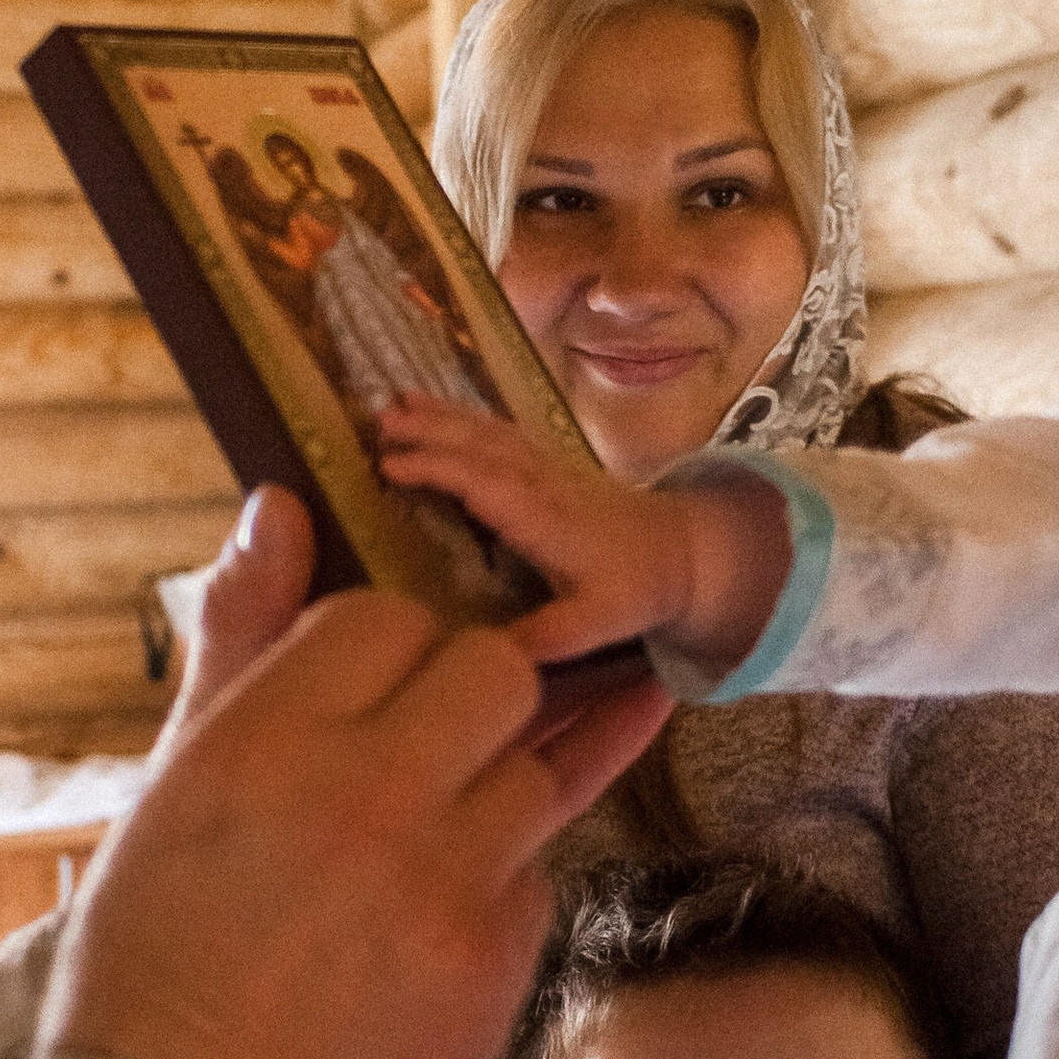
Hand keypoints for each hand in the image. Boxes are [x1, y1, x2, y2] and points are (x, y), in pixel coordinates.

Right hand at [38, 492, 663, 1058]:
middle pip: (494, 670)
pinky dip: (499, 885)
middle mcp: (373, 793)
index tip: (370, 683)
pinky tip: (434, 920)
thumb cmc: (150, 956)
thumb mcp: (173, 782)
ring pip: (537, 767)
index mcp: (273, 737)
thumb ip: (240, 637)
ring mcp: (448, 880)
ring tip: (448, 818)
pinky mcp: (496, 963)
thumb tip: (277, 507)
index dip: (387, 641)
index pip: (389, 616)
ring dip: (502, 780)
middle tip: (431, 739)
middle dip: (472, 688)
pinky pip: (536, 878)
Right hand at [373, 396, 792, 674]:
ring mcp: (547, 466)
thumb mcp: (596, 624)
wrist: (683, 551)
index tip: (389, 466)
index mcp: (548, 520)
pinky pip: (499, 431)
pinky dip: (463, 416)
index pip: (486, 486)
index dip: (438, 471)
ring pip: (489, 431)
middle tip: (376, 420)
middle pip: (481, 446)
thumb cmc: (634, 588)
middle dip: (429, 430)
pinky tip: (434, 409)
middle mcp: (544, 483)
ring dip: (441, 414)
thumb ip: (547, 638)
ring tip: (392, 402)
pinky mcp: (549, 461)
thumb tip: (489, 656)